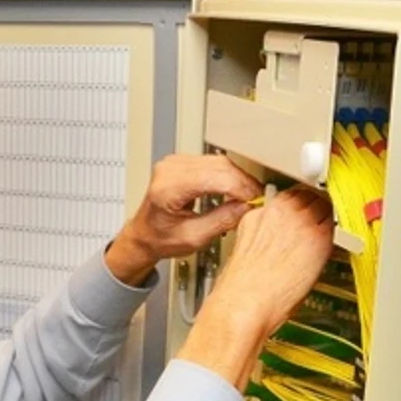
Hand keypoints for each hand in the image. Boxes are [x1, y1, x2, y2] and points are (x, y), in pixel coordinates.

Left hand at [106, 155, 264, 283]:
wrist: (144, 235)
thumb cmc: (160, 239)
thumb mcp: (194, 238)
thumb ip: (222, 220)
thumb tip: (247, 207)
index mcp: (168, 188)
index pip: (216, 178)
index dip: (241, 189)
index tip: (255, 201)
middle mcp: (170, 169)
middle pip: (220, 166)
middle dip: (243, 183)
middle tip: (256, 201)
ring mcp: (175, 163)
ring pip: (220, 161)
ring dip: (238, 178)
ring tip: (247, 198)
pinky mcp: (182, 162)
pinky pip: (213, 162)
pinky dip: (229, 175)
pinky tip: (235, 190)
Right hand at [173, 187, 334, 390]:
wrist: (244, 304)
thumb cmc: (243, 289)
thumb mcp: (248, 250)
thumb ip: (265, 234)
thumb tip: (283, 238)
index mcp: (257, 215)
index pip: (286, 196)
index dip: (297, 207)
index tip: (300, 216)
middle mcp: (279, 213)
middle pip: (307, 196)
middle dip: (313, 208)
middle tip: (316, 223)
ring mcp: (300, 222)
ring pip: (324, 207)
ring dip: (326, 218)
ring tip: (325, 234)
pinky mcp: (318, 238)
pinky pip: (335, 226)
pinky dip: (336, 234)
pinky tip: (331, 248)